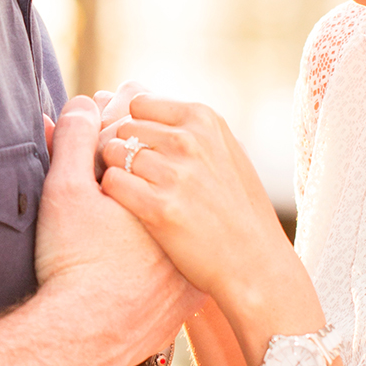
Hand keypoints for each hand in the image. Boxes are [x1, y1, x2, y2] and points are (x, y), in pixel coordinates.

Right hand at [36, 96, 203, 365]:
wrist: (82, 337)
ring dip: (151, 222)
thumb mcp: (65, 192)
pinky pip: (174, 272)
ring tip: (112, 226)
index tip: (99, 143)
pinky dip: (156, 264)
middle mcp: (190, 232)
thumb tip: (81, 105)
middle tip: (102, 182)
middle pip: (168, 192)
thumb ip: (73, 142)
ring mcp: (193, 269)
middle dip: (139, 181)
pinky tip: (129, 262)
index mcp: (169, 196)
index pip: (153, 154)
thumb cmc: (71, 262)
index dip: (119, 144)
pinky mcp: (186, 303)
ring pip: (174, 234)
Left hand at [100, 97, 316, 341]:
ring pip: (113, 153)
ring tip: (138, 194)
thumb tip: (137, 104)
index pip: (139, 103)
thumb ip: (188, 128)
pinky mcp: (159, 208)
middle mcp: (189, 140)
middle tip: (138, 178)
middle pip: (123, 128)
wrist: (253, 262)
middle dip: (124, 150)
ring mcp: (175, 173)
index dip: (134, 127)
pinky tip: (132, 209)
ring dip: (117, 173)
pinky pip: (112, 182)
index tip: (142, 151)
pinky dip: (115, 195)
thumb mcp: (224, 151)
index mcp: (204, 119)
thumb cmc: (236, 208)